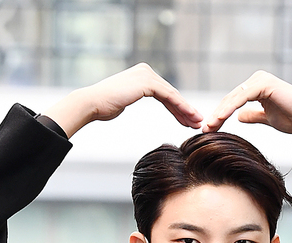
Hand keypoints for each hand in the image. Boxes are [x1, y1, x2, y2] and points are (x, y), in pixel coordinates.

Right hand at [44, 63, 202, 136]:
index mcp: (141, 74)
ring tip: (197, 122)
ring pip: (172, 95)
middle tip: (197, 122)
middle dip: (185, 110)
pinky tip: (189, 117)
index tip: (188, 120)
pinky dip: (181, 107)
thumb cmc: (103, 106)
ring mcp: (147, 74)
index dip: (178, 108)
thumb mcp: (121, 100)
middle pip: (171, 93)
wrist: (93, 104)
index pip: (164, 93)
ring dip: (186, 110)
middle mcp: (145, 70)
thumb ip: (130, 96)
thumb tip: (127, 100)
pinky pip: (169, 96)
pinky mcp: (147, 82)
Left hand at [201, 71, 291, 142]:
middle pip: (230, 99)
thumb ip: (253, 116)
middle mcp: (256, 80)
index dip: (220, 116)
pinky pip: (242, 97)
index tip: (209, 130)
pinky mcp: (264, 84)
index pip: (232, 102)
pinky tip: (220, 118)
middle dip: (216, 116)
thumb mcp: (267, 118)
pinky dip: (230, 108)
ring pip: (233, 98)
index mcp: (256, 87)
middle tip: (203, 130)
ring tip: (208, 127)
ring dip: (219, 113)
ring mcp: (260, 80)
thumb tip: (239, 117)